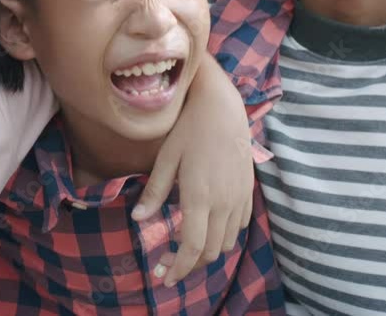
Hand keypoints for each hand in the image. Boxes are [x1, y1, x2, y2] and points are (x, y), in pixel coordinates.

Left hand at [133, 60, 252, 285]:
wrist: (223, 108)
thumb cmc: (188, 129)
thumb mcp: (166, 158)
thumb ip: (154, 191)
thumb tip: (137, 219)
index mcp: (199, 197)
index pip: (192, 248)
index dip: (178, 268)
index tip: (164, 278)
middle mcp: (223, 203)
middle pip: (211, 252)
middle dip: (190, 266)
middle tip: (168, 265)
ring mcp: (239, 198)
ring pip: (228, 242)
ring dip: (208, 253)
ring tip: (186, 251)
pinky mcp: (248, 191)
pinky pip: (240, 226)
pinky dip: (224, 236)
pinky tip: (208, 230)